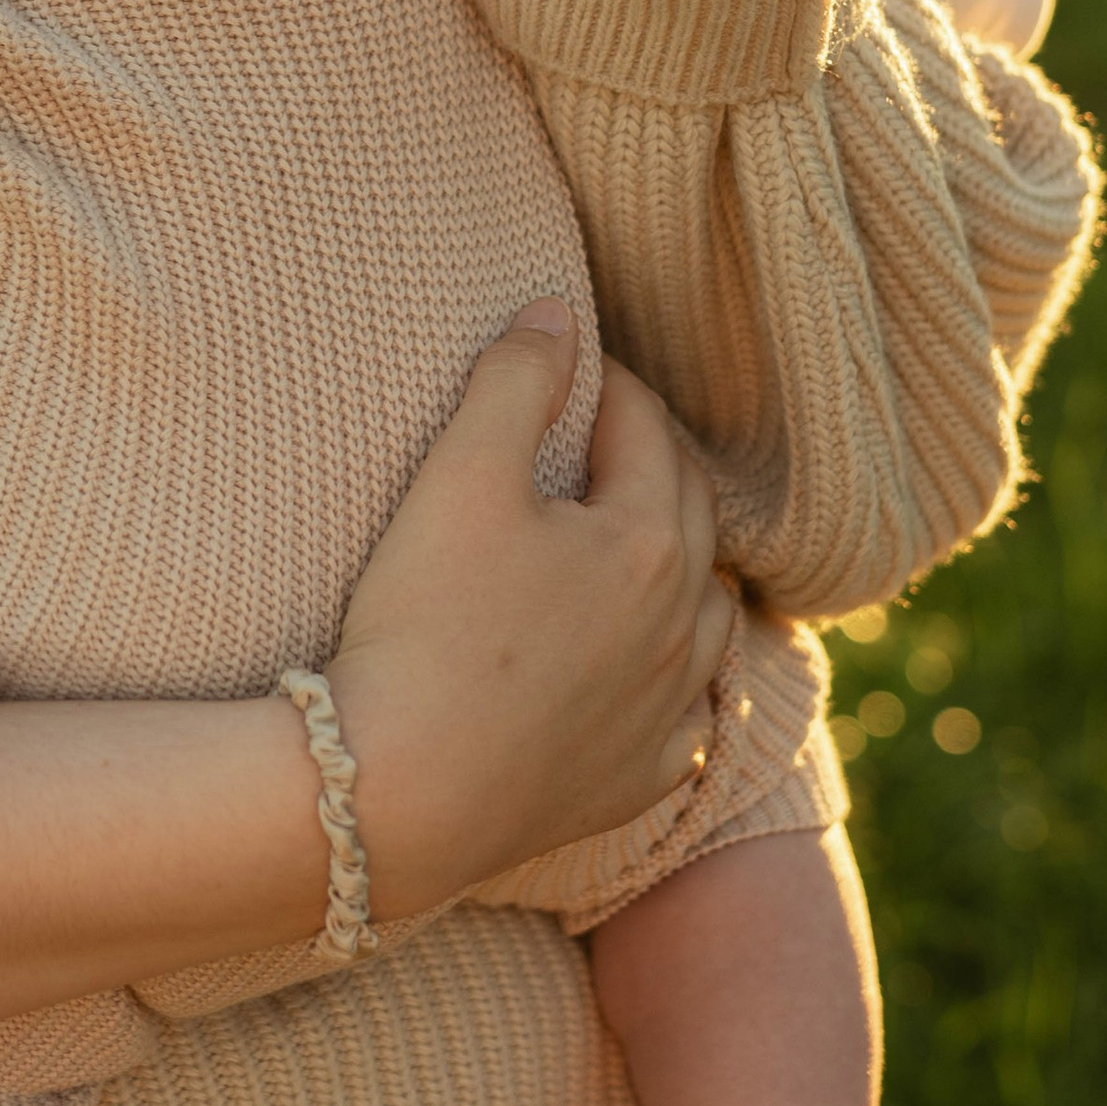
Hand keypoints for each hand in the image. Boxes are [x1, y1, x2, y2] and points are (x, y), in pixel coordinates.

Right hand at [330, 301, 732, 917]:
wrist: (397, 793)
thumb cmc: (423, 625)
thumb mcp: (459, 477)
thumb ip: (516, 380)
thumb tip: (562, 312)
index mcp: (648, 542)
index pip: (645, 430)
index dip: (607, 384)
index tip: (569, 364)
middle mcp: (681, 626)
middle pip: (688, 514)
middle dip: (651, 460)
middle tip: (602, 433)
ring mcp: (666, 711)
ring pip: (709, 618)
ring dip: (684, 569)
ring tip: (641, 547)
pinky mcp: (637, 779)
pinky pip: (688, 718)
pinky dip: (679, 681)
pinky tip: (652, 675)